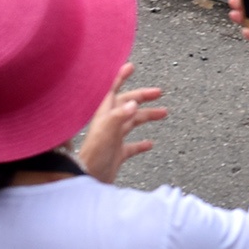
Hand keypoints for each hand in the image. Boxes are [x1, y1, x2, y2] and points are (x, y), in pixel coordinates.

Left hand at [76, 64, 167, 184]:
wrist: (85, 181)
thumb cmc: (92, 158)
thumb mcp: (105, 134)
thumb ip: (118, 117)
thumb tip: (133, 103)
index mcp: (104, 116)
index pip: (112, 91)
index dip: (120, 78)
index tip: (130, 66)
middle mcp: (108, 124)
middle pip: (127, 105)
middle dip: (142, 96)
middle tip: (158, 93)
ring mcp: (112, 139)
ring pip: (132, 122)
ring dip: (147, 116)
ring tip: (163, 113)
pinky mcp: (116, 154)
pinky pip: (131, 146)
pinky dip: (141, 143)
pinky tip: (150, 144)